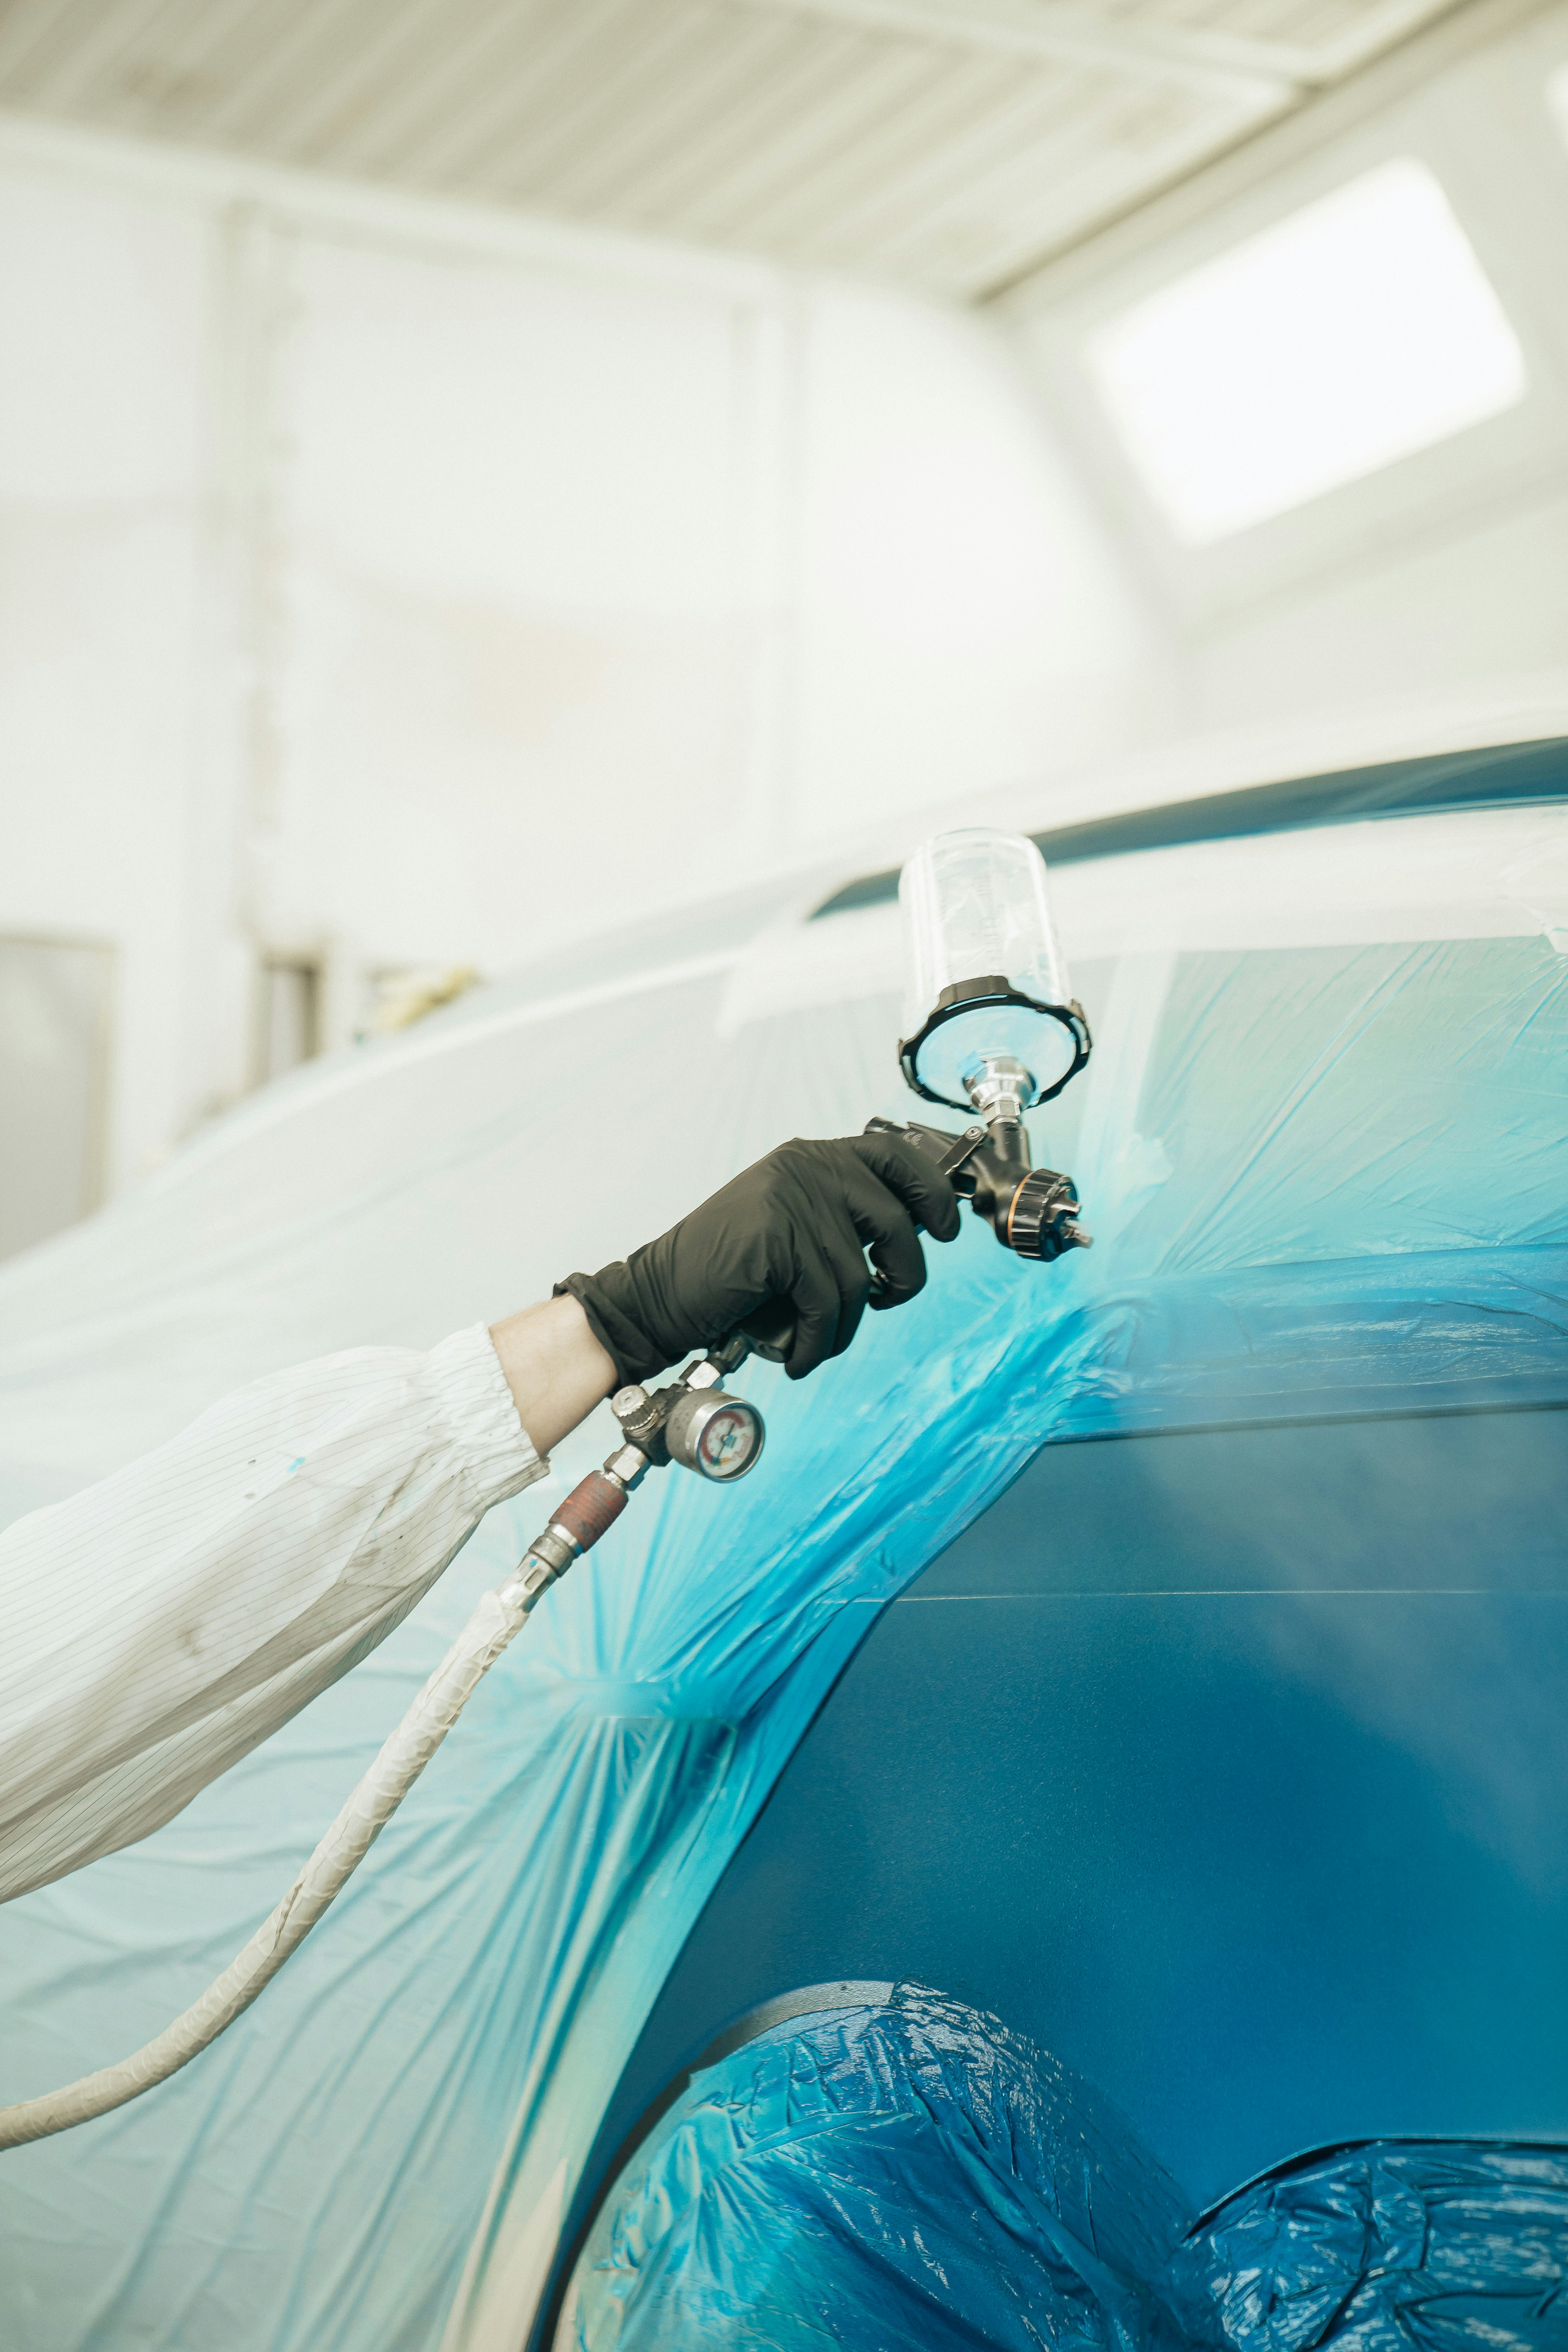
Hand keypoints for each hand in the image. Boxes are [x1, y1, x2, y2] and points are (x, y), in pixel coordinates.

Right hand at [556, 1134, 961, 1383]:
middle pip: (896, 1219)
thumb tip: (908, 1235)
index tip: (946, 1227)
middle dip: (906, 1271)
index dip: (932, 1190)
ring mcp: (791, 1199)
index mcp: (812, 1157)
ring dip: (845, 1325)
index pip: (894, 1155)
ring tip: (819, 1342)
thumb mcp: (790, 1226)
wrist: (659, 1295)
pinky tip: (801, 1356)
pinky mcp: (777, 1238)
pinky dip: (821, 1341)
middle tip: (889, 1298)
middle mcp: (805, 1167)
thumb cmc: (729, 1274)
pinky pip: (828, 1302)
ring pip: (859, 1275)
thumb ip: (838, 1216)